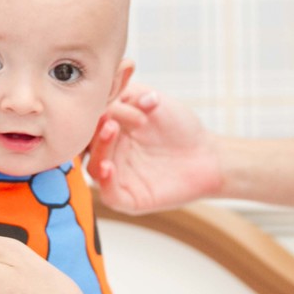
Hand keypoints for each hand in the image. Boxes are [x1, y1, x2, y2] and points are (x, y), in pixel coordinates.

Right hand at [87, 83, 222, 213]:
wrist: (208, 153)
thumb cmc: (180, 127)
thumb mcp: (152, 100)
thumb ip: (125, 94)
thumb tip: (105, 100)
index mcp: (110, 130)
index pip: (87, 123)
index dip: (90, 111)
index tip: (100, 98)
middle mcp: (110, 154)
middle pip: (85, 145)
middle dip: (91, 130)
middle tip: (105, 115)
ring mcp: (118, 176)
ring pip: (94, 168)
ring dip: (99, 149)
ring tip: (110, 130)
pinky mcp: (130, 198)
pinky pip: (110, 195)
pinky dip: (106, 182)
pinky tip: (109, 166)